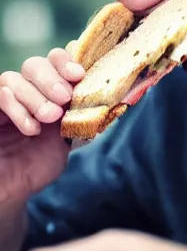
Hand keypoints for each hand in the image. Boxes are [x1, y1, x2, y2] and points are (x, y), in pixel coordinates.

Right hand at [0, 48, 84, 203]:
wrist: (10, 190)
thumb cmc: (40, 163)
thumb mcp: (69, 138)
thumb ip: (83, 116)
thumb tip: (113, 101)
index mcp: (50, 90)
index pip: (56, 60)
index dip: (67, 61)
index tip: (79, 75)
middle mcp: (27, 90)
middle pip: (35, 63)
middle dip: (52, 78)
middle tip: (64, 97)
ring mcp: (6, 99)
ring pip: (14, 77)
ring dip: (36, 96)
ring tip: (50, 117)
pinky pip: (0, 94)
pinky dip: (17, 108)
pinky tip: (31, 128)